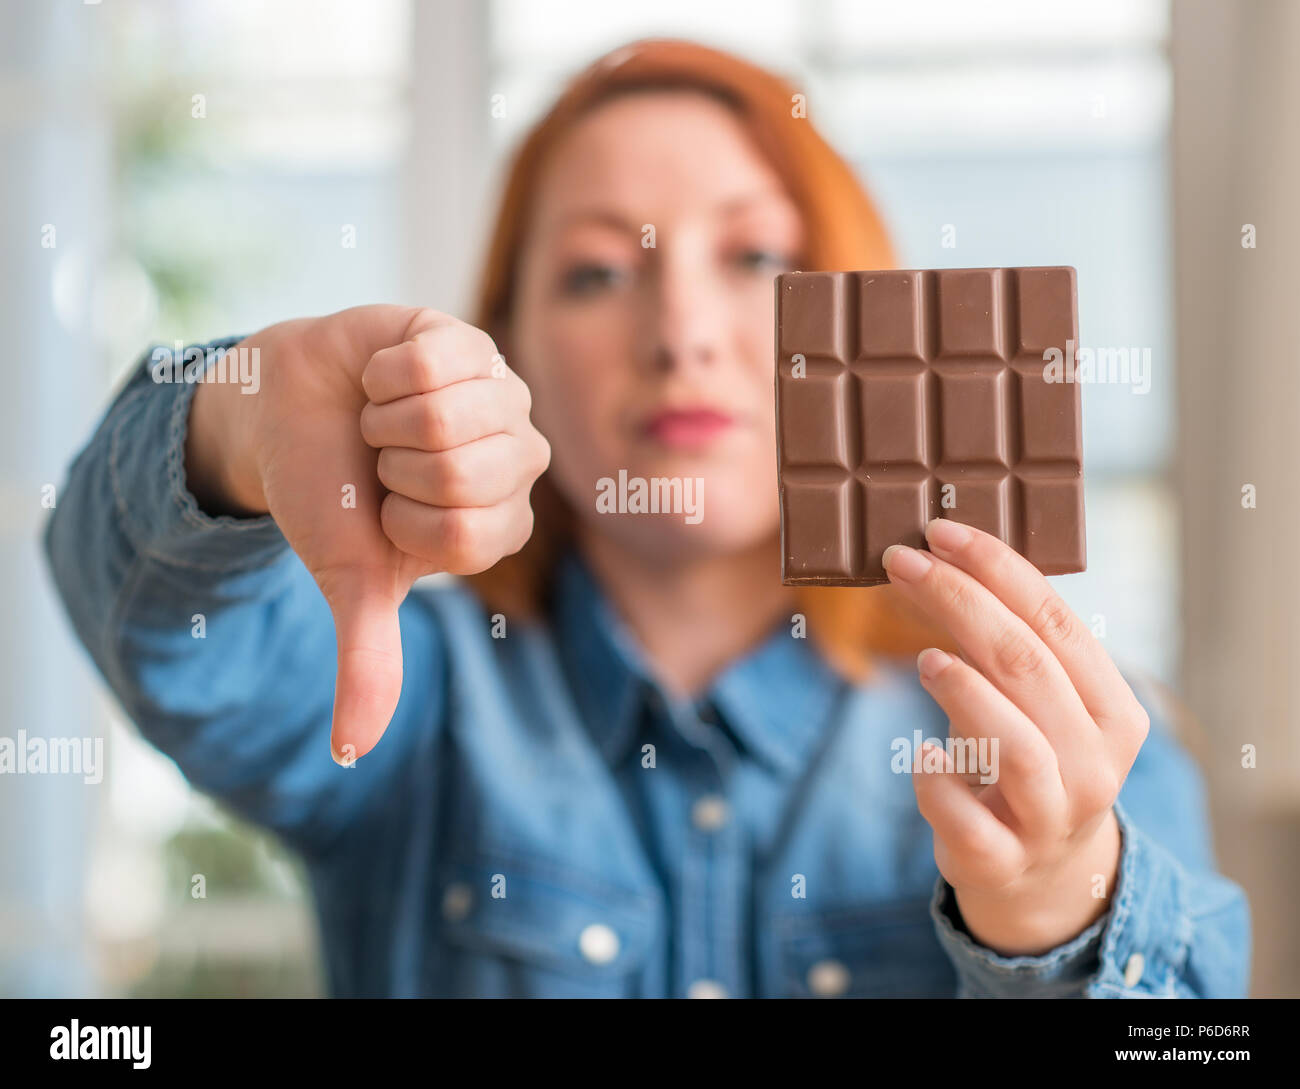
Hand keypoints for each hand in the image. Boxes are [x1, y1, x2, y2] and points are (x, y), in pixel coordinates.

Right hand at [185, 305, 549, 763]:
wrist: (288, 416)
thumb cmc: (329, 497)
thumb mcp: (348, 581)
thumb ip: (367, 659)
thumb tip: (350, 752)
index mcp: (499, 525)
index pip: (467, 533)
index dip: (402, 519)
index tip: (388, 508)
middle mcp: (518, 461)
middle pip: (461, 470)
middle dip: (392, 467)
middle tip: (383, 460)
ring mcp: (502, 395)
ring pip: (447, 413)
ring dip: (384, 419)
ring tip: (382, 418)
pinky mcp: (470, 341)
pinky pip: (430, 362)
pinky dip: (380, 372)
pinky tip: (381, 378)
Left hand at [882, 518, 1149, 955]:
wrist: (1042, 874)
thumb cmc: (1031, 759)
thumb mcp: (1037, 702)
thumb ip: (1009, 644)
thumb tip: (938, 558)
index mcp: (1113, 710)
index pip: (1057, 622)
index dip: (997, 568)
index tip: (940, 530)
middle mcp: (1094, 763)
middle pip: (1028, 667)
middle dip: (960, 602)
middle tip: (902, 562)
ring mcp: (1050, 816)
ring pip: (1016, 746)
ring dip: (965, 691)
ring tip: (924, 657)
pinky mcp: (1001, 858)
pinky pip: (969, 819)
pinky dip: (938, 783)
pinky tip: (918, 753)